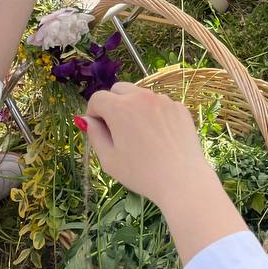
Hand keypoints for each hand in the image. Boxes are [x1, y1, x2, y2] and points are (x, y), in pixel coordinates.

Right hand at [83, 83, 216, 207]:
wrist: (182, 179)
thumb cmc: (141, 173)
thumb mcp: (109, 159)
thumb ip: (95, 134)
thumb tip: (86, 119)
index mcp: (120, 108)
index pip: (98, 98)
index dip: (93, 112)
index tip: (97, 127)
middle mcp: (142, 97)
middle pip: (119, 89)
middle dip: (112, 103)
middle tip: (116, 128)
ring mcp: (164, 100)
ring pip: (141, 95)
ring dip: (134, 107)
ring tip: (139, 135)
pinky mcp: (179, 107)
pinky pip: (160, 104)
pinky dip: (154, 113)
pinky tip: (158, 136)